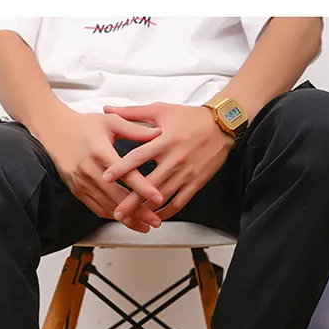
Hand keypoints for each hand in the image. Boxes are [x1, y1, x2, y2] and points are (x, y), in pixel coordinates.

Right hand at [32, 107, 164, 231]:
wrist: (56, 132)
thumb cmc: (84, 126)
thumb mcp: (111, 121)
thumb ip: (135, 130)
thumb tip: (159, 133)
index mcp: (100, 152)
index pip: (126, 175)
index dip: (144, 188)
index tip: (158, 198)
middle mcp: (90, 170)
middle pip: (118, 197)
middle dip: (138, 212)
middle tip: (155, 221)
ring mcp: (82, 183)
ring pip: (107, 207)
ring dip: (126, 219)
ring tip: (144, 225)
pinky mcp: (77, 190)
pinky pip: (96, 208)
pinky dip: (112, 216)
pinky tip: (125, 220)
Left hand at [101, 102, 233, 221]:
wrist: (223, 125)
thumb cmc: (189, 117)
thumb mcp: (161, 110)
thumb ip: (132, 113)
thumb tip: (107, 108)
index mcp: (164, 141)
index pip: (138, 157)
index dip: (121, 168)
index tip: (105, 178)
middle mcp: (174, 159)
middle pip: (149, 184)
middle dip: (131, 201)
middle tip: (116, 212)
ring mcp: (186, 173)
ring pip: (163, 197)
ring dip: (147, 210)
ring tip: (131, 220)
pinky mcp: (196, 183)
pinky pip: (179, 203)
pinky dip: (166, 213)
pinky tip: (154, 217)